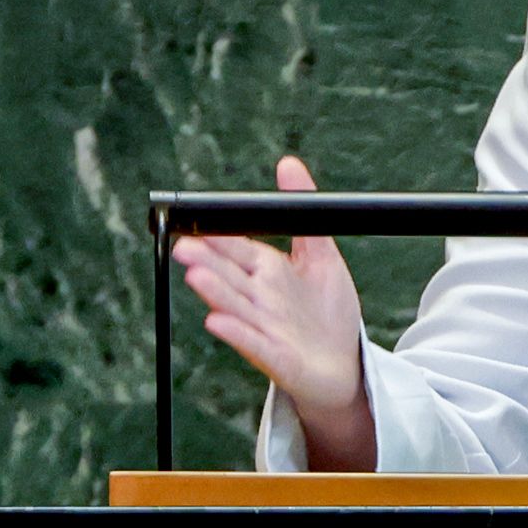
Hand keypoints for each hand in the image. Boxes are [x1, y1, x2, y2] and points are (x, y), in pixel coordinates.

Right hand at [173, 156, 376, 468]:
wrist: (344, 363)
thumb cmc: (328, 311)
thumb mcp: (322, 255)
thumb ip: (305, 214)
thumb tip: (288, 163)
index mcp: (267, 271)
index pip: (236, 249)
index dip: (218, 238)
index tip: (193, 222)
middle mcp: (259, 298)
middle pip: (228, 276)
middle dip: (206, 262)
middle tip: (182, 246)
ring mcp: (264, 328)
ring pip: (235, 307)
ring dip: (215, 293)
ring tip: (196, 277)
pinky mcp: (275, 357)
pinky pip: (252, 343)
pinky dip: (236, 333)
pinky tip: (217, 322)